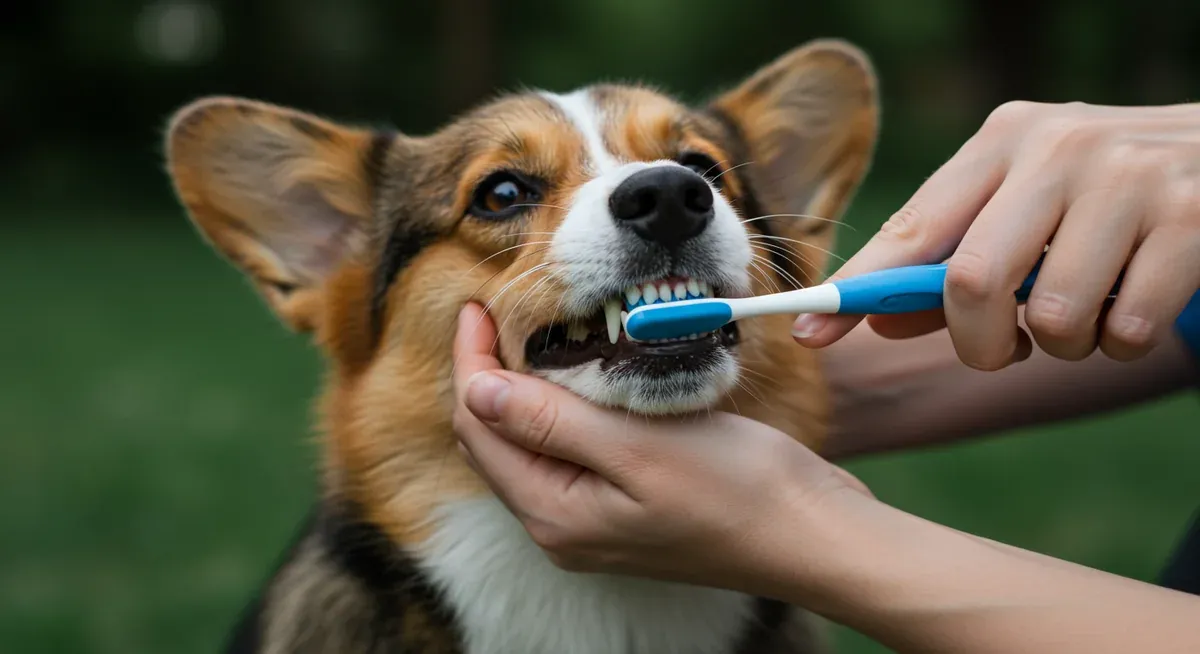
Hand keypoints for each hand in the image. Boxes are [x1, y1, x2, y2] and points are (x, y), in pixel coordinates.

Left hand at [451, 302, 869, 592]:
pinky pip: (569, 452)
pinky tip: (582, 378)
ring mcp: (592, 520)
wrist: (811, 535)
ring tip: (534, 336)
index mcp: (554, 513)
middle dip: (488, 375)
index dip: (471, 362)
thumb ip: (551, 421)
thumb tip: (477, 390)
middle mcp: (561, 524)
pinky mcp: (622, 508)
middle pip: (495, 439)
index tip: (478, 304)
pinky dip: (563, 410)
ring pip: (531, 444)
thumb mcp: (636, 447)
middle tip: (502, 313)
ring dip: (524, 391)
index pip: (479, 427)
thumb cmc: (736, 490)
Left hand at [794, 101, 1199, 369]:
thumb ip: (955, 257)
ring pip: (1050, 316)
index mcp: (1003, 140)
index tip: (808, 335)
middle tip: (1004, 347)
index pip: (908, 230)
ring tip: (1088, 310)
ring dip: (1064, 344)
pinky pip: (1123, 329)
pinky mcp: (1192, 218)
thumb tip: (881, 321)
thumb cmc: (1109, 196)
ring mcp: (1128, 178)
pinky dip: (1121, 341)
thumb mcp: (1027, 206)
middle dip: (978, 344)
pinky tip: (1136, 301)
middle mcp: (1059, 146)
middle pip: (969, 283)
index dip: (854, 294)